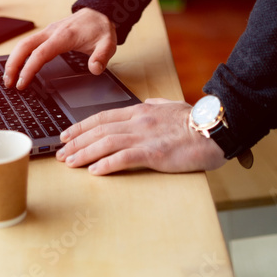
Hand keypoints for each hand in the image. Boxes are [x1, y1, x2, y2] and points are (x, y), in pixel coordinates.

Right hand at [3, 8, 116, 88]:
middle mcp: (52, 32)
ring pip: (23, 43)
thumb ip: (102, 57)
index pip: (40, 53)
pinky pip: (28, 43)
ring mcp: (48, 32)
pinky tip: (17, 66)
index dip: (28, 68)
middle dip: (13, 64)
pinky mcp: (47, 34)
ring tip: (8, 78)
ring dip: (13, 60)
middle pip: (24, 46)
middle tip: (8, 83)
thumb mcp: (108, 43)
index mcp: (64, 36)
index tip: (22, 83)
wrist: (99, 12)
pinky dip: (19, 55)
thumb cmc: (100, 28)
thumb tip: (95, 69)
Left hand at [55, 98, 226, 174]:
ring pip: (106, 143)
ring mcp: (145, 136)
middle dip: (76, 141)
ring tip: (70, 163)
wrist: (216, 128)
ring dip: (84, 153)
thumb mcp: (170, 107)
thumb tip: (143, 105)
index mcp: (141, 110)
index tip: (67, 134)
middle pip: (99, 130)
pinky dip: (107, 164)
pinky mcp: (154, 152)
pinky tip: (94, 171)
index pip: (103, 116)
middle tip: (60, 152)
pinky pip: (125, 158)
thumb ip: (154, 106)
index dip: (82, 126)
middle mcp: (138, 121)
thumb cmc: (196, 121)